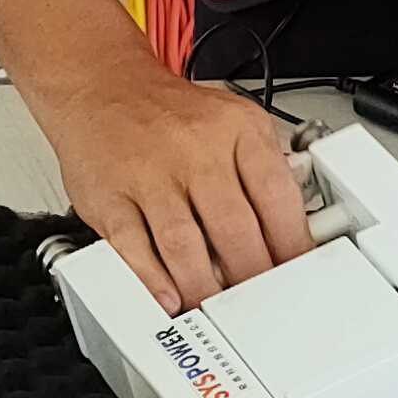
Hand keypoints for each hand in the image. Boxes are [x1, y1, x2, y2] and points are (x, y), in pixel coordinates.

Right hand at [25, 56, 310, 310]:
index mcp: (236, 130)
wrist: (101, 86)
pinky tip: (168, 298)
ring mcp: (150, 173)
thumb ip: (264, 172)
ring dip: (204, 288)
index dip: (292, 247)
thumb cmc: (171, 115)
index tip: (296, 279)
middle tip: (258, 307)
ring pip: (185, 244)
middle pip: (234, 228)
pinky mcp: (110, 197)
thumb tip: (294, 235)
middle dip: (251, 278)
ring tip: (216, 311)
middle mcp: (195, 149)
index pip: (277, 197)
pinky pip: (133, 246)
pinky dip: (153, 280)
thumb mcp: (233, 122)